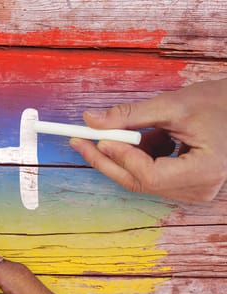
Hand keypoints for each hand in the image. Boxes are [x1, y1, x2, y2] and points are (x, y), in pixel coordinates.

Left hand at [70, 78, 226, 201]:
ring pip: (142, 178)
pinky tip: (154, 135)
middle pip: (140, 182)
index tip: (97, 138)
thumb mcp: (172, 105)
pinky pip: (151, 174)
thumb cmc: (218, 103)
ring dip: (126, 155)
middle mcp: (200, 188)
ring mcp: (194, 190)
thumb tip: (90, 120)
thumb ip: (129, 116)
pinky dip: (141, 155)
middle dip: (107, 160)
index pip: (150, 175)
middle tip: (80, 141)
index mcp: (205, 170)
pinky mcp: (187, 185)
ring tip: (131, 128)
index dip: (121, 157)